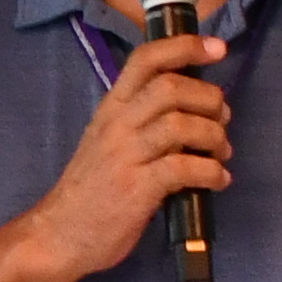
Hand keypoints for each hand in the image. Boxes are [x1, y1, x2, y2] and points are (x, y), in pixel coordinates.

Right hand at [23, 28, 229, 281]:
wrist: (59, 234)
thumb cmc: (91, 188)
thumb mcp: (109, 141)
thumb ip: (143, 120)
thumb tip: (194, 109)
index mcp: (111, 108)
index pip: (145, 59)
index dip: (185, 47)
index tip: (217, 49)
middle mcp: (117, 124)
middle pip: (172, 88)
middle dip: (210, 101)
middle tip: (222, 120)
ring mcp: (126, 155)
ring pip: (182, 125)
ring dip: (215, 137)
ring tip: (220, 154)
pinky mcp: (137, 188)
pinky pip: (185, 168)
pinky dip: (212, 172)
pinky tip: (217, 180)